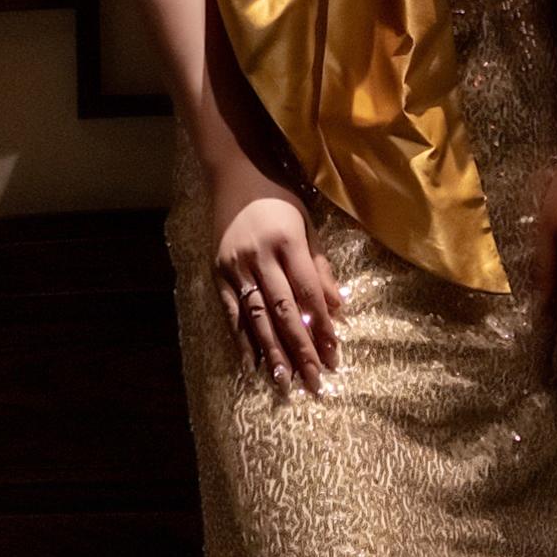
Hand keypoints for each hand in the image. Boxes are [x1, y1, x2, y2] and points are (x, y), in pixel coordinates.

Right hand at [210, 177, 341, 393]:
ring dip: (273, 352)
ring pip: (257, 317)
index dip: (322, 325)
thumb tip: (338, 306)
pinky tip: (252, 363)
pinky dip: (242, 340)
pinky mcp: (218, 272)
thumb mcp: (306, 224)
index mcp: (287, 242)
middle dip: (301, 349)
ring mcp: (236, 266)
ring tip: (285, 381)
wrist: (233, 174)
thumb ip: (320, 266)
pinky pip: (232, 312)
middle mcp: (260, 257)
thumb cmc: (278, 198)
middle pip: (284, 311)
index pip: (308, 293)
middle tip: (314, 381)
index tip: (335, 354)